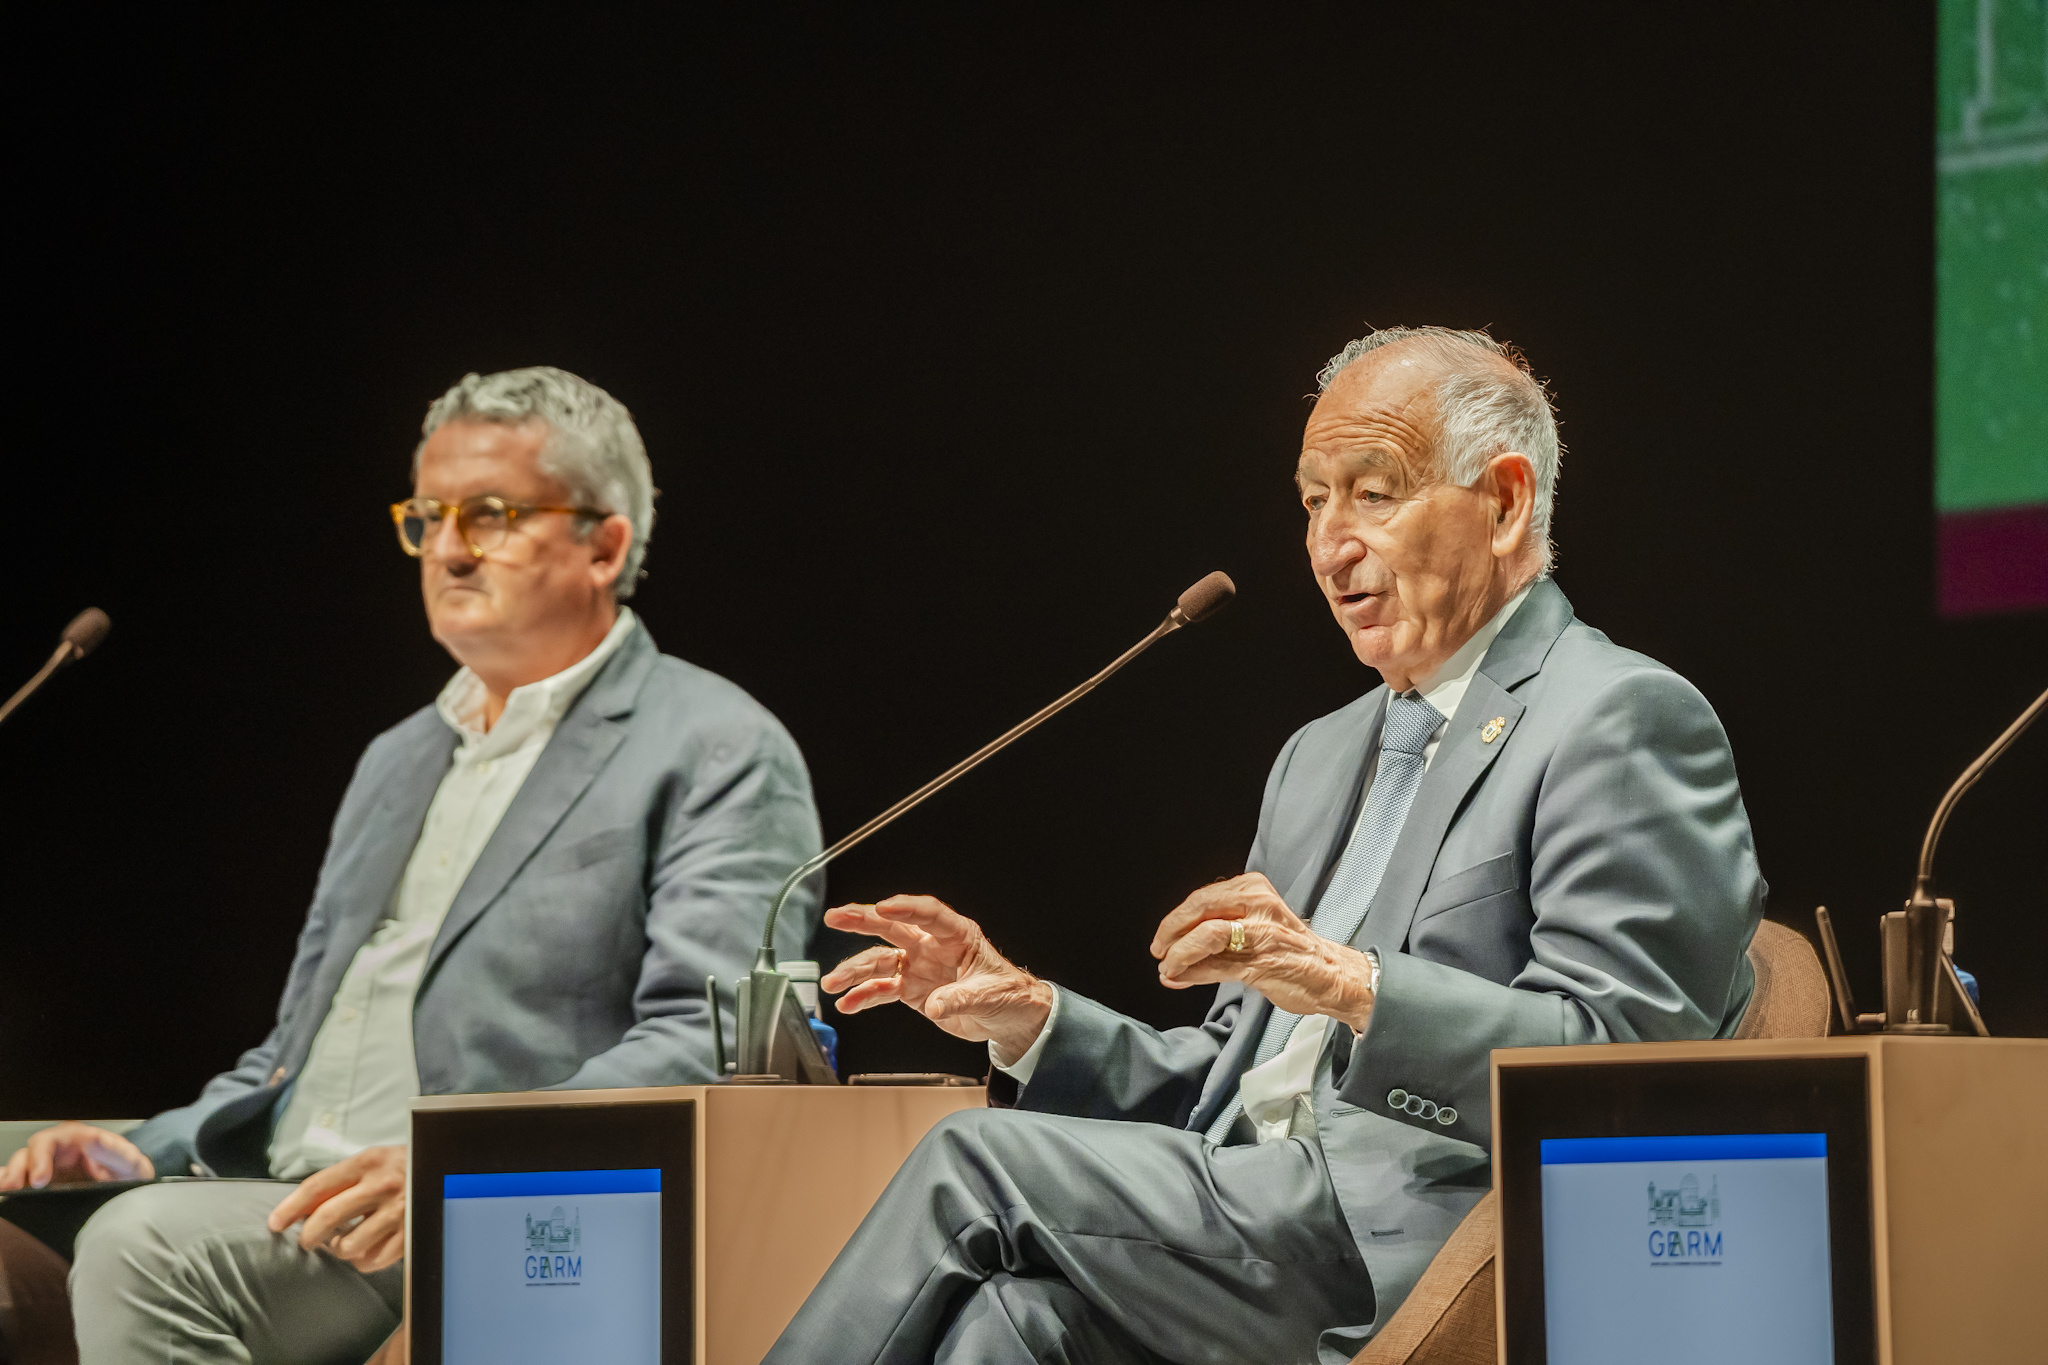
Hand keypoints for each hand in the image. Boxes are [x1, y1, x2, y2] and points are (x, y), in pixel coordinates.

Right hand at [0, 1122, 154, 1190]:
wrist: (132, 1193)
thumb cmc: (130, 1174)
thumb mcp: (130, 1163)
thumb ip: (114, 1151)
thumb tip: (92, 1138)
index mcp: (78, 1139)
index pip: (50, 1140)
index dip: (40, 1157)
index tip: (41, 1180)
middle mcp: (59, 1151)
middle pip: (29, 1153)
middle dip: (19, 1169)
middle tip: (15, 1188)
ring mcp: (49, 1167)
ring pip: (20, 1166)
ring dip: (9, 1176)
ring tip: (6, 1192)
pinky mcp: (43, 1184)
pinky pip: (20, 1181)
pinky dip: (9, 1184)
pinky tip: (5, 1195)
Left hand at [267, 1145, 405, 1272]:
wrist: (450, 1168)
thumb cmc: (404, 1167)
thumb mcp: (374, 1162)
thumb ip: (341, 1182)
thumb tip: (300, 1210)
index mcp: (369, 1161)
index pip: (318, 1187)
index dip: (291, 1208)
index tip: (275, 1223)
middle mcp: (384, 1184)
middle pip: (327, 1218)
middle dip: (308, 1235)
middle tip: (307, 1241)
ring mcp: (399, 1211)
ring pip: (348, 1245)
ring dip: (339, 1248)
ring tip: (345, 1241)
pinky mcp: (411, 1234)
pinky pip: (371, 1261)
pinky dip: (362, 1260)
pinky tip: (366, 1249)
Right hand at [820, 895, 1053, 1063]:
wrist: (1006, 1016)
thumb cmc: (1006, 993)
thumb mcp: (988, 995)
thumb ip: (960, 998)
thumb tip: (935, 1005)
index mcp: (957, 935)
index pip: (929, 914)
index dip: (906, 908)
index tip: (884, 908)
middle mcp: (931, 945)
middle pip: (892, 927)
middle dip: (862, 920)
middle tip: (835, 917)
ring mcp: (918, 965)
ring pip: (879, 960)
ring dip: (855, 970)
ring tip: (832, 982)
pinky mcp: (910, 989)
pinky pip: (881, 989)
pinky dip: (863, 996)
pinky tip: (848, 1003)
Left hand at [1152, 873, 1376, 1030]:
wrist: (1332, 975)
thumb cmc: (1291, 950)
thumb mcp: (1256, 924)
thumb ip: (1220, 928)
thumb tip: (1177, 946)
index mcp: (1254, 889)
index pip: (1203, 896)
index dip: (1177, 918)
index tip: (1163, 936)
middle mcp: (1258, 904)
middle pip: (1200, 908)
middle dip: (1171, 931)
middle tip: (1158, 950)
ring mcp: (1260, 932)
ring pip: (1205, 935)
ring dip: (1178, 954)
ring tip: (1167, 968)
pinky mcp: (1262, 961)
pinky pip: (1217, 965)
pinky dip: (1191, 972)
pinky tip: (1178, 979)